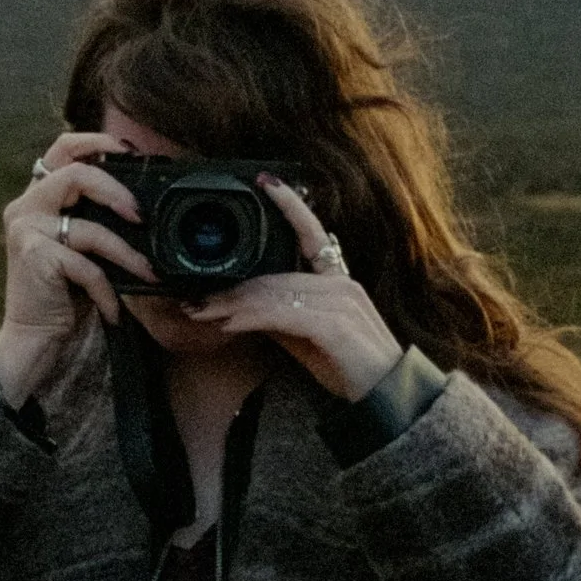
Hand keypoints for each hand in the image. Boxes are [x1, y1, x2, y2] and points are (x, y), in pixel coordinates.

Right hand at [0, 131, 154, 403]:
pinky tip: (114, 310)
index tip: (134, 154)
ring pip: (88, 223)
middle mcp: (27, 205)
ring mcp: (26, 229)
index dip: (100, 142)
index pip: (65, 147)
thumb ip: (103, 221)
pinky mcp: (33, 257)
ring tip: (147, 273)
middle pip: (75, 170)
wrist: (35, 342)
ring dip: (126, 251)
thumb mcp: (88, 250)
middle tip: (143, 215)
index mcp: (41, 195)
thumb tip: (150, 208)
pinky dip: (106, 290)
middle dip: (117, 189)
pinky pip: (85, 265)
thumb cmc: (67, 296)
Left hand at [179, 175, 404, 399]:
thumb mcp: (308, 337)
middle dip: (231, 287)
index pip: (312, 232)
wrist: (386, 398)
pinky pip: (283, 315)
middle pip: (274, 274)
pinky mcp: (334, 325)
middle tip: (193, 298)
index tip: (265, 182)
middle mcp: (340, 285)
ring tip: (201, 312)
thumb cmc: (349, 367)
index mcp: (338, 280)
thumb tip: (241, 307)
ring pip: (274, 292)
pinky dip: (251, 319)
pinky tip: (228, 324)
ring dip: (232, 304)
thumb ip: (282, 317)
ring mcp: (340, 302)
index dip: (290, 205)